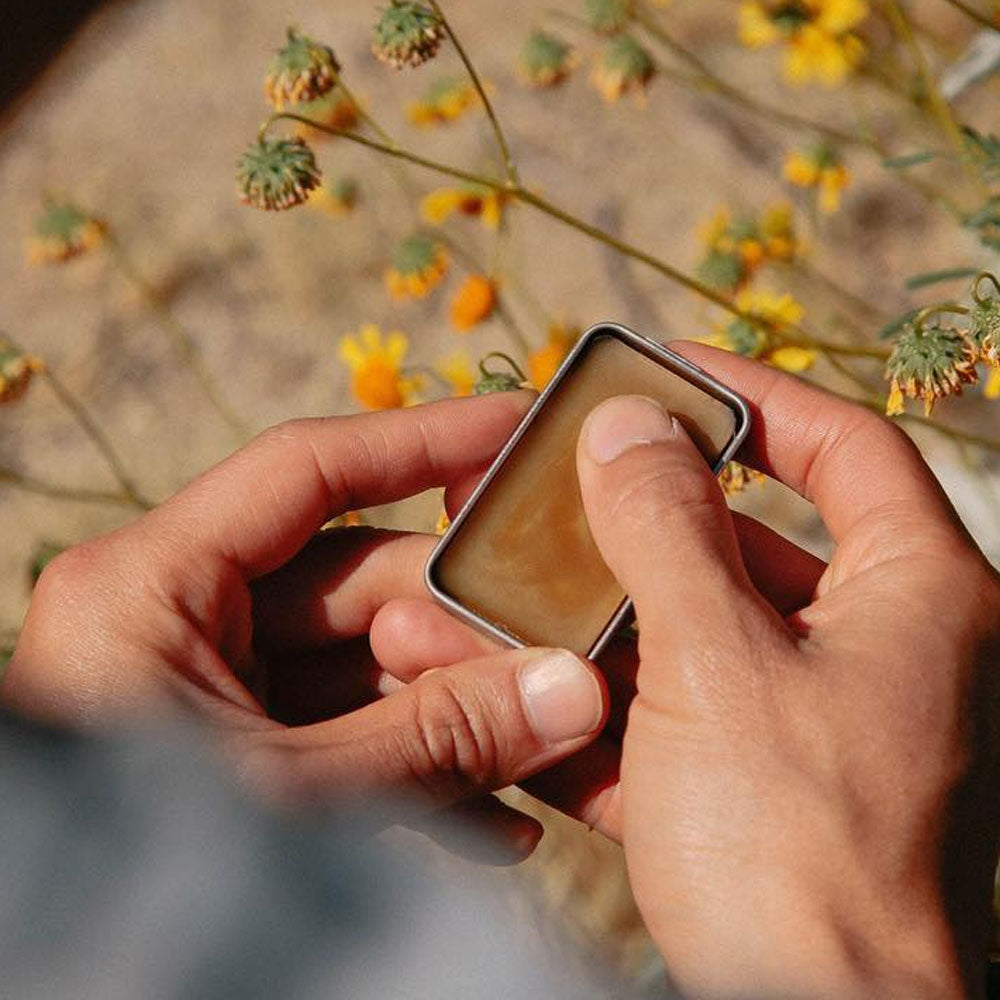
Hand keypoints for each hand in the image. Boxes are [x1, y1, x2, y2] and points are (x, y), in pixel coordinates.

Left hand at [2, 396, 610, 862]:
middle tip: (557, 666)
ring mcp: (206, 682)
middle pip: (356, 582)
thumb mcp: (290, 799)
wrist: (65, 983)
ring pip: (360, 664)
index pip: (307, 469)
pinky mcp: (230, 743)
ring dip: (448, 715)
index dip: (420, 440)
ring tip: (541, 755)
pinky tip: (492, 826)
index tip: (513, 428)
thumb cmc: (132, 880)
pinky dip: (407, 769)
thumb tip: (571, 690)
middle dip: (459, 632)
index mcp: (151, 584)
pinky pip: (335, 727)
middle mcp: (177, 615)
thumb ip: (431, 741)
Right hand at [574, 344, 999, 998]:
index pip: (844, 445)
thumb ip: (667, 530)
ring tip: (513, 593)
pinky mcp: (765, 786)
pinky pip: (682, 715)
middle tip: (568, 481)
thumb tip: (628, 428)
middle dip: (646, 519)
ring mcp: (818, 722)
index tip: (664, 373)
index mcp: (917, 600)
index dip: (754, 395)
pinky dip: (610, 706)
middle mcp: (882, 652)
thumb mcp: (717, 662)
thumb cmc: (795, 851)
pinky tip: (528, 698)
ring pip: (700, 633)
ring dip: (604, 619)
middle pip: (753, 541)